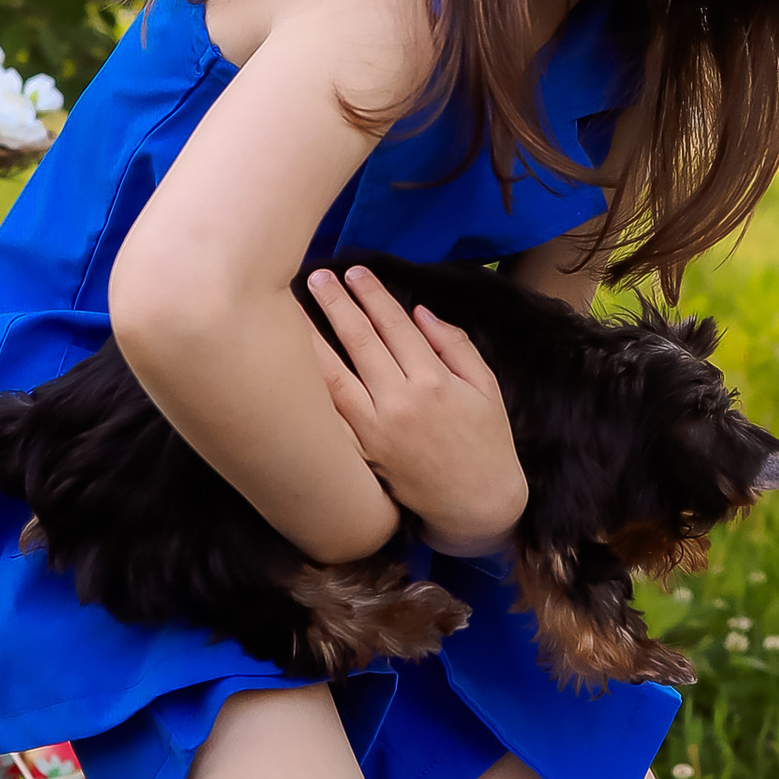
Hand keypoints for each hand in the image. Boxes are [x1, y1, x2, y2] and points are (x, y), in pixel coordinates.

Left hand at [306, 266, 527, 559]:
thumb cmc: (488, 444)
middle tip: (316, 276)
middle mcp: (400, 403)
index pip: (395, 325)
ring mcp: (375, 431)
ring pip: (333, 375)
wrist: (477, 507)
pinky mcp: (362, 455)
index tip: (356, 272)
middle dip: (336, 304)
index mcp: (434, 381)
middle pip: (359, 341)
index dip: (373, 295)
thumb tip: (420, 312)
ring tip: (291, 311)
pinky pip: (329, 418)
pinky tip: (292, 368)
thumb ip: (455, 346)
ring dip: (311, 339)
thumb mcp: (486, 388)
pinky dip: (310, 391)